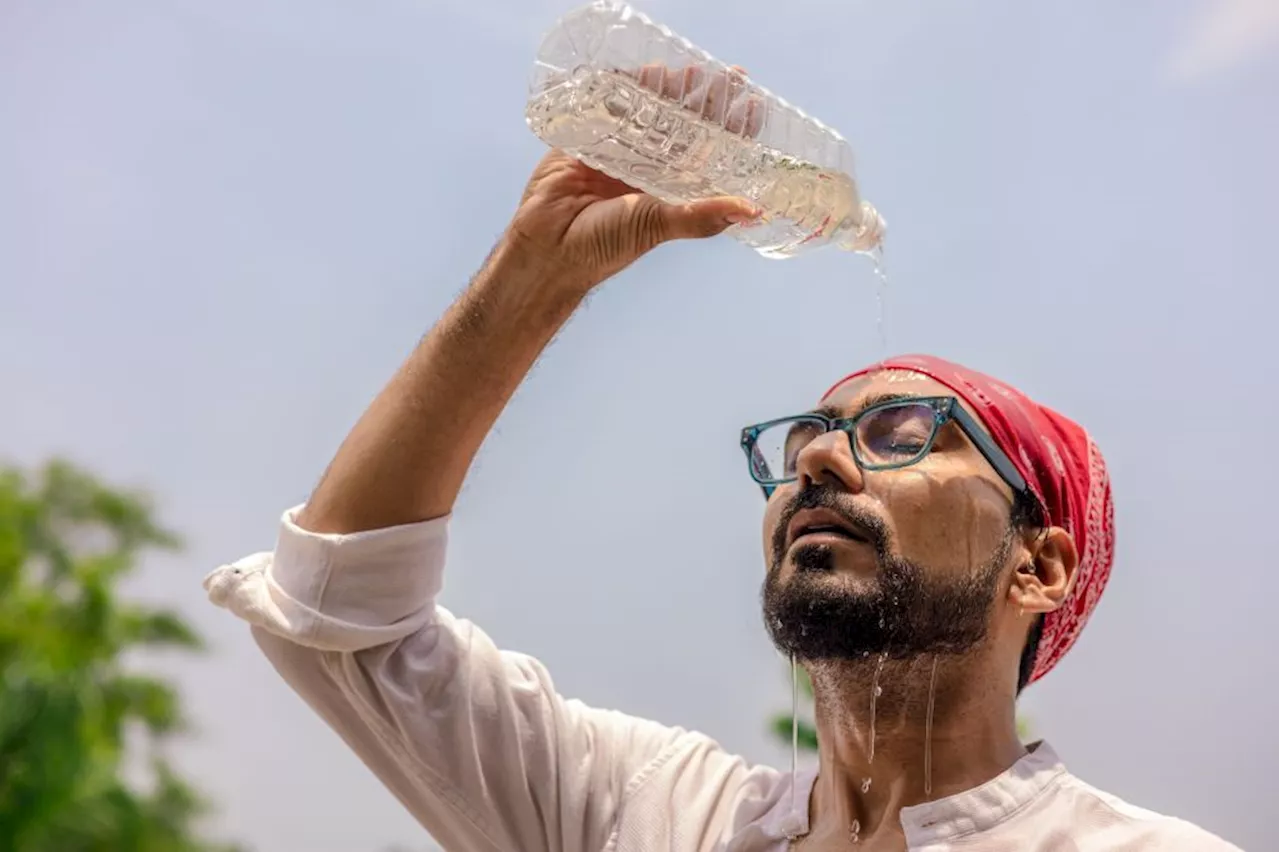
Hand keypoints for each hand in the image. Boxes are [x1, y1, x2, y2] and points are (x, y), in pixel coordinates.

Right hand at [501, 67, 761, 293]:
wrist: (547, 247)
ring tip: (685, 70)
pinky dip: (622, 88)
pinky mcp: (587, 139)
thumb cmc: (603, 246)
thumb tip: (754, 212)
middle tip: (722, 75)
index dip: (731, 127)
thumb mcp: (658, 225)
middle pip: (683, 124)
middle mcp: (649, 168)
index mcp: (671, 188)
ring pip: (649, 112)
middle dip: (703, 99)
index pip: (711, 151)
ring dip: (667, 89)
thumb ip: (701, 216)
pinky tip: (638, 70)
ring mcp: (619, 152)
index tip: (750, 101)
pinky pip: (607, 107)